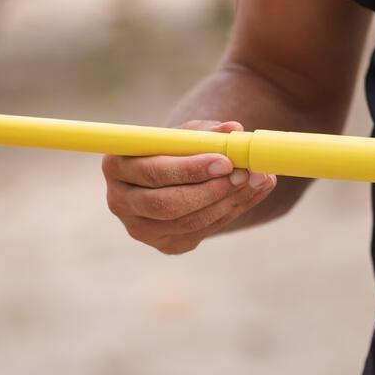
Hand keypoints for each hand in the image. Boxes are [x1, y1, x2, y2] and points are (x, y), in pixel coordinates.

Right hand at [102, 120, 276, 254]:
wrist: (170, 176)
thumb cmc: (173, 148)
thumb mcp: (184, 135)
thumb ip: (205, 132)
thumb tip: (233, 129)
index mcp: (116, 167)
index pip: (153, 173)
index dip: (190, 169)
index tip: (226, 161)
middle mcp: (121, 202)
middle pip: (167, 204)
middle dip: (211, 190)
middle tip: (244, 174)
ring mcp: (142, 229)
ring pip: (188, 222)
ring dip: (228, 201)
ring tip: (258, 179)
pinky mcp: (166, 245)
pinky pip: (202, 231)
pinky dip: (232, 211)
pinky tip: (254, 192)